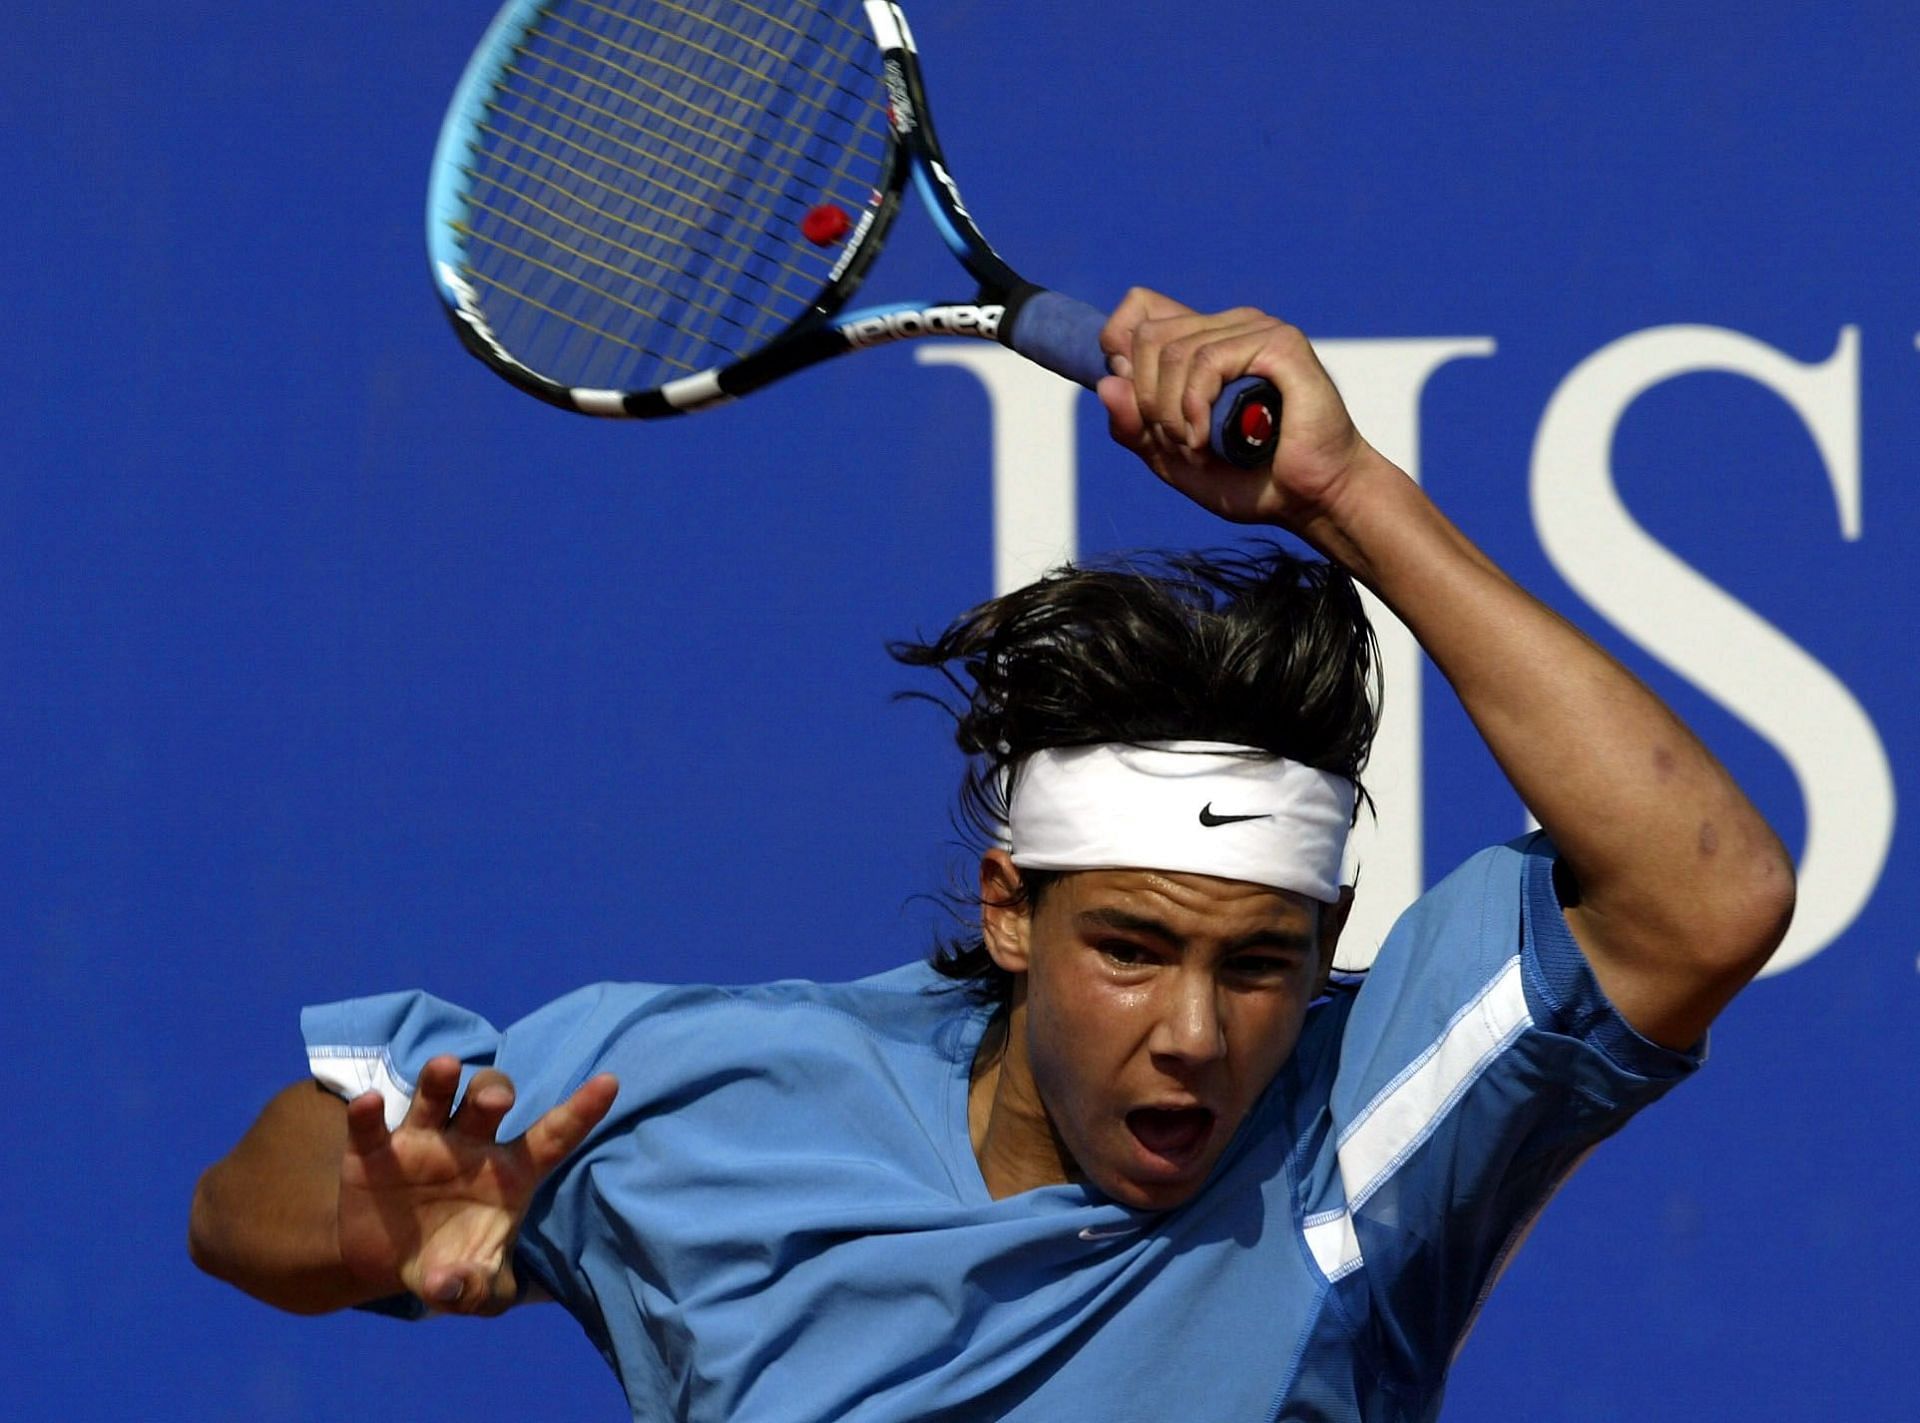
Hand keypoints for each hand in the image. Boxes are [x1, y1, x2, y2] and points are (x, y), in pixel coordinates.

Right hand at [336, 1055, 617, 1313]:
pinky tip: (369, 1104)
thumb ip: (477, 1292)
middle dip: (494, 1091)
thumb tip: (452, 1287)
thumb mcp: (473, 1289)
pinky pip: (371, 1127)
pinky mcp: (373, 1152)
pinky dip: (368, 1113)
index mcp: (510, 1171)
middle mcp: (470, 1144)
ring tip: (445, 1066)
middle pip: (488, 1100)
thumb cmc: (451, 1264)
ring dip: (440, 1080)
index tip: (611, 1083)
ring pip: (436, 1096)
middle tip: (498, 1100)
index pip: (553, 1136)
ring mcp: (422, 1142)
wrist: (384, 1264)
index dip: (582, 1110)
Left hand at [1095, 288, 1375, 532]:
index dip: (1119, 348)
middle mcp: (1230, 325)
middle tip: (1173, 442)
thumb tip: (1105, 383)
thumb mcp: (1175, 459)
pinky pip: (1207, 360)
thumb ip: (1136, 427)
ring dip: (1169, 413)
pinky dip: (1192, 406)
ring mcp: (1256, 329)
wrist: (1314, 500)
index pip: (1140, 309)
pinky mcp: (1279, 343)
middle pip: (1147, 335)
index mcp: (1206, 341)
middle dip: (1145, 400)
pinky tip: (1203, 437)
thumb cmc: (1254, 481)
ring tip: (1194, 447)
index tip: (1136, 404)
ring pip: (1173, 351)